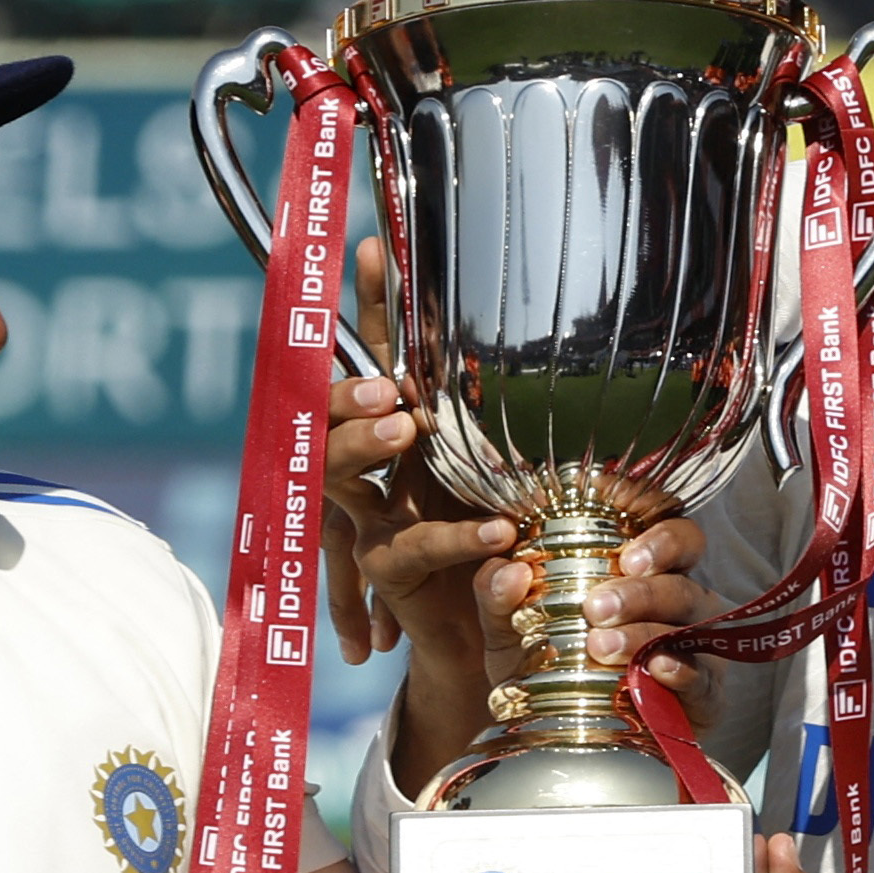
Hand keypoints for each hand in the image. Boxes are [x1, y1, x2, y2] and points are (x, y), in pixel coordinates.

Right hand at [324, 235, 515, 668]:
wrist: (491, 626)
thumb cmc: (502, 523)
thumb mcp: (514, 450)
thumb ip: (519, 397)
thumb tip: (549, 301)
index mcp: (399, 419)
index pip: (375, 350)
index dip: (370, 301)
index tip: (370, 246)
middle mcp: (371, 462)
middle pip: (325, 410)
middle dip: (345, 389)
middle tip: (384, 379)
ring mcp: (369, 515)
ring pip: (337, 473)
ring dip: (364, 446)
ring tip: (407, 427)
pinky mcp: (389, 569)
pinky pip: (413, 548)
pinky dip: (456, 538)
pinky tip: (500, 528)